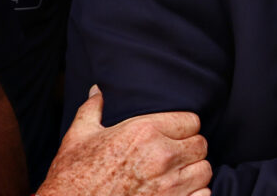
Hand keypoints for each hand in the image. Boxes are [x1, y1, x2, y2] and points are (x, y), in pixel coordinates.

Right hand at [38, 86, 210, 195]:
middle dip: (189, 149)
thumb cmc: (72, 176)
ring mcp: (169, 185)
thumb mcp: (78, 138)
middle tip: (174, 156)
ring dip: (193, 172)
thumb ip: (92, 110)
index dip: (183, 128)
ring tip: (177, 174)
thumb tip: (97, 91)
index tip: (173, 136)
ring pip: (204, 170)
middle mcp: (161, 156)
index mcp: (144, 131)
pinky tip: (179, 193)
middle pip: (201, 145)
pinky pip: (203, 195)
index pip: (191, 121)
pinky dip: (195, 194)